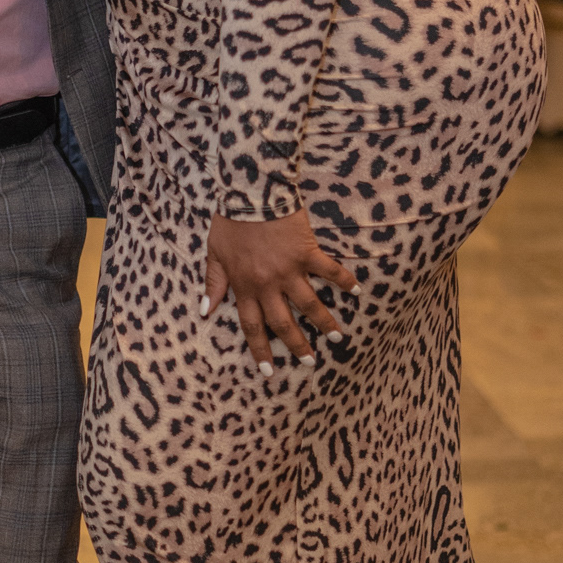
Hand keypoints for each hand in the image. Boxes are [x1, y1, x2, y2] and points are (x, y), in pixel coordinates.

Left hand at [204, 210, 356, 372]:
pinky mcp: (307, 252)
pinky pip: (329, 271)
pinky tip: (356, 291)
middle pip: (283, 323)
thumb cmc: (230, 221)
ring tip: (336, 335)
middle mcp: (267, 284)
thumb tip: (206, 311)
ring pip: (309, 304)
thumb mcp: (214, 253)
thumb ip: (213, 283)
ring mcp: (289, 270)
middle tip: (309, 361)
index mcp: (244, 286)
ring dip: (324, 322)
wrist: (251, 191)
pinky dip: (343, 281)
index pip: (252, 326)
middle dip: (296, 345)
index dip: (260, 350)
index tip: (269, 370)